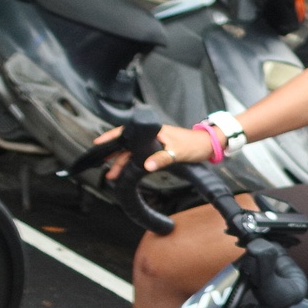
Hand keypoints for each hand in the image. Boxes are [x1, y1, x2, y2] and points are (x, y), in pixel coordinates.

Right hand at [89, 121, 214, 178]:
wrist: (209, 145)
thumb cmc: (194, 144)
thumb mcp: (178, 152)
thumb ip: (162, 158)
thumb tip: (146, 166)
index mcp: (153, 131)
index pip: (127, 131)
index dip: (112, 137)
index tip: (98, 142)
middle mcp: (151, 136)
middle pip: (127, 145)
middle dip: (113, 155)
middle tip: (102, 166)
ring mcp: (154, 143)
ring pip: (133, 153)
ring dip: (123, 163)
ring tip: (113, 175)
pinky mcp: (159, 150)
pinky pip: (141, 156)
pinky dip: (133, 164)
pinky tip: (127, 171)